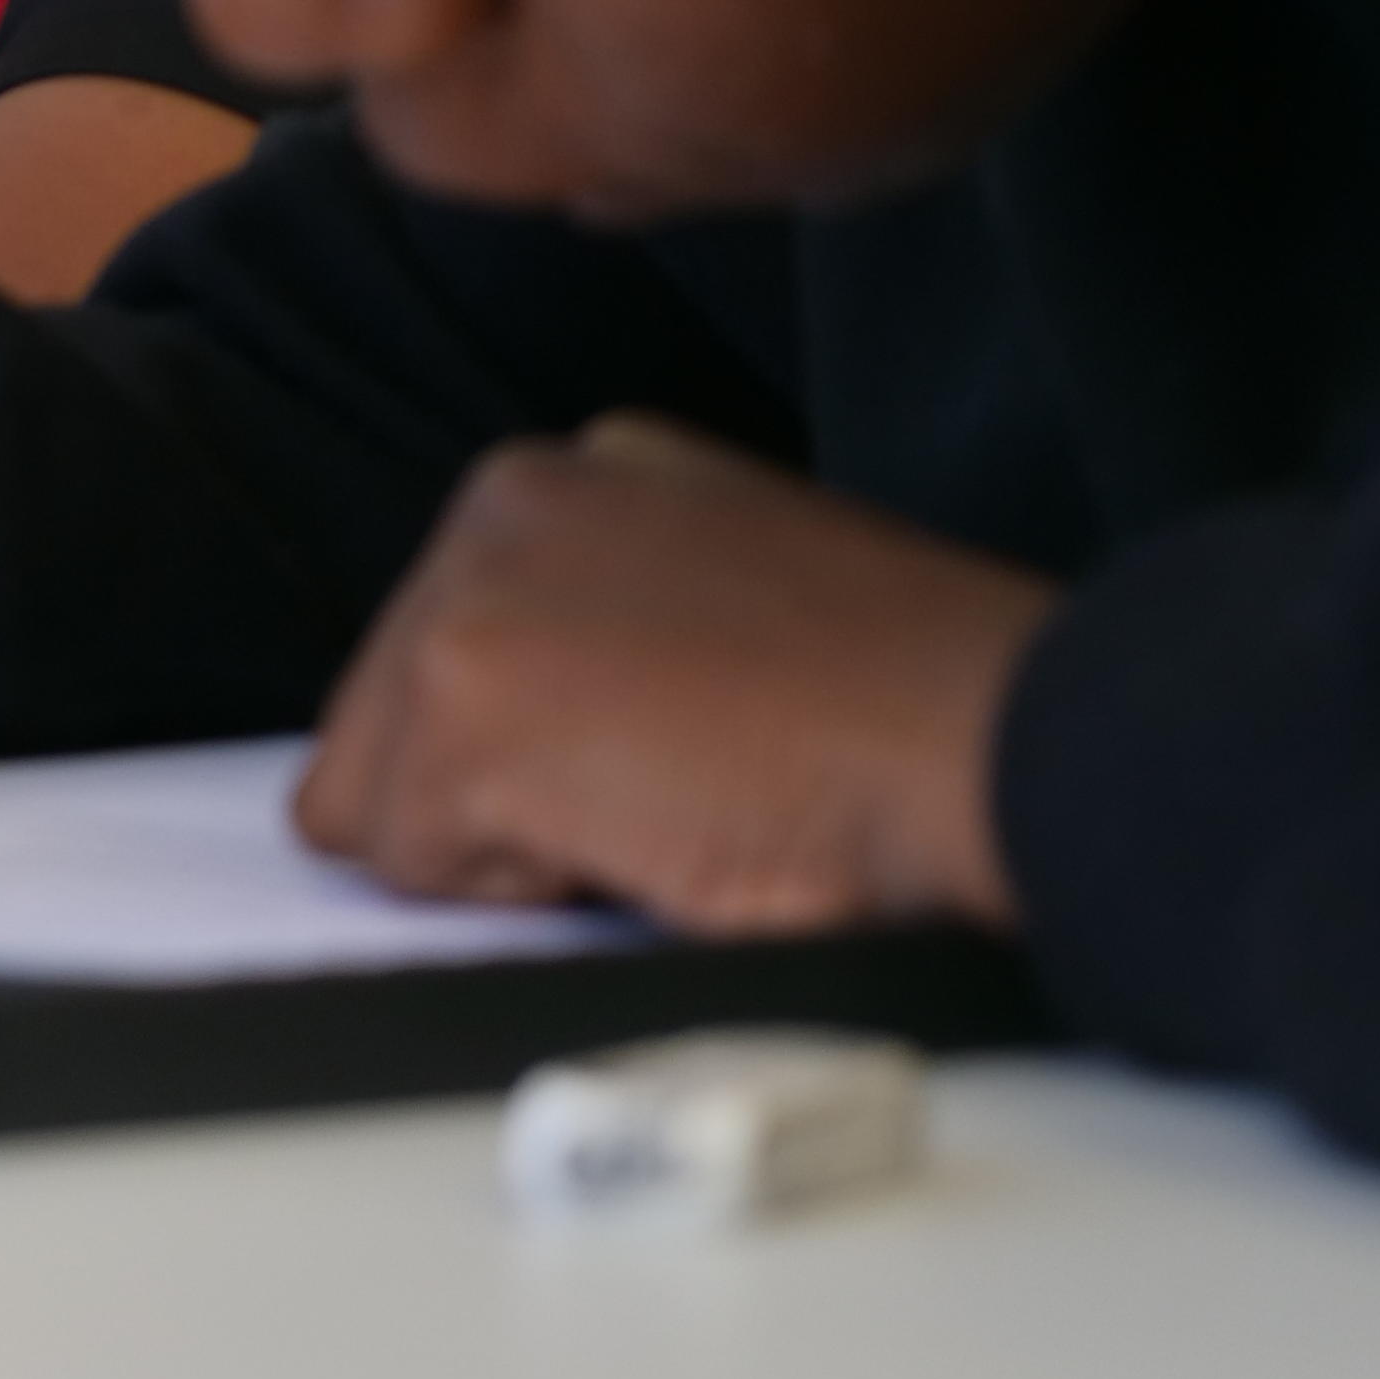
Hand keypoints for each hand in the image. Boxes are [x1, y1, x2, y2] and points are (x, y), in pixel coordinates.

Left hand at [294, 413, 1054, 932]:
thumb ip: (610, 632)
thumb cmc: (916, 709)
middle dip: (488, 798)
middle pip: (383, 714)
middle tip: (662, 807)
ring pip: (381, 798)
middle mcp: (505, 506)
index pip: (443, 641)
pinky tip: (655, 845)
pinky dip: (522, 900)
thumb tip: (537, 737)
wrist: (998, 746)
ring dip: (507, 853)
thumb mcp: (734, 606)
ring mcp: (473, 596)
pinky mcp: (465, 705)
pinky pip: (415, 868)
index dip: (528, 749)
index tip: (633, 771)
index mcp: (574, 478)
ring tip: (667, 819)